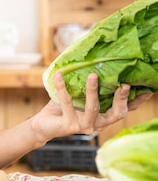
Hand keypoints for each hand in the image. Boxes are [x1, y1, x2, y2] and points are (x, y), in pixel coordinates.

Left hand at [30, 71, 152, 143]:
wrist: (43, 125)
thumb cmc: (62, 108)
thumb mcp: (79, 96)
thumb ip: (89, 86)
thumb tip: (95, 64)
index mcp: (103, 117)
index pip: (124, 110)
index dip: (136, 102)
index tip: (147, 90)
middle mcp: (97, 124)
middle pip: (116, 114)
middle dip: (121, 98)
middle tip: (124, 84)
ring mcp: (84, 126)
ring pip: (94, 108)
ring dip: (93, 91)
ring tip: (93, 75)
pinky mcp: (69, 125)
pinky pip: (67, 103)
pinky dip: (62, 87)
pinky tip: (58, 75)